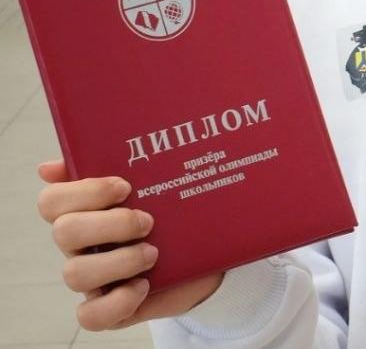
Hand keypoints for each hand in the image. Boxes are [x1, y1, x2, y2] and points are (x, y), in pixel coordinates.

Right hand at [37, 160, 223, 330]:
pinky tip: (144, 286)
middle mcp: (82, 244)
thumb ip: (116, 159)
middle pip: (64, 233)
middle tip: (148, 220)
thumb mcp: (155, 178)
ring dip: (119, 261)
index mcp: (86, 209)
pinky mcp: (111, 308)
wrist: (205, 249)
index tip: (125, 186)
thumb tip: (49, 166)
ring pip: (75, 275)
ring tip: (154, 252)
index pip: (52, 201)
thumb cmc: (172, 207)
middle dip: (110, 224)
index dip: (84, 192)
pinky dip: (119, 302)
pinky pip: (91, 317)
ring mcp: (94, 277)